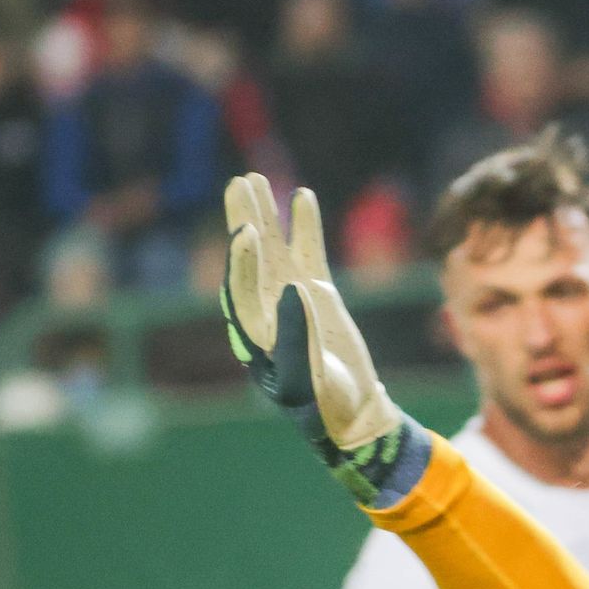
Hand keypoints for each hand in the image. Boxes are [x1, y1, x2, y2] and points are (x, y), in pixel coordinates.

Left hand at [221, 173, 416, 498]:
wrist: (349, 411)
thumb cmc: (323, 404)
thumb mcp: (307, 379)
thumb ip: (296, 336)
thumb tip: (294, 289)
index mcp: (255, 331)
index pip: (242, 286)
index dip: (243, 259)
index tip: (248, 233)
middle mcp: (267, 307)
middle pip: (249, 257)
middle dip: (243, 221)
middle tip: (239, 184)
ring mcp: (291, 296)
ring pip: (274, 247)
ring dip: (265, 214)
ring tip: (256, 177)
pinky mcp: (317, 292)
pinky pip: (308, 251)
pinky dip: (305, 226)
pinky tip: (303, 196)